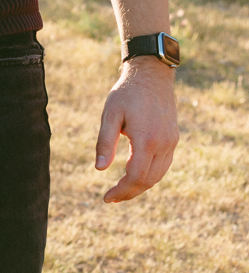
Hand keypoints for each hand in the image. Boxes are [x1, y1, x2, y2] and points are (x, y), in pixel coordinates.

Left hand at [94, 58, 178, 201]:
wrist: (152, 75)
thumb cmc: (126, 93)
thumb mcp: (110, 115)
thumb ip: (105, 142)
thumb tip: (99, 169)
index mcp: (147, 140)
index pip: (136, 177)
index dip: (121, 191)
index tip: (106, 197)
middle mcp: (163, 144)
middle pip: (148, 181)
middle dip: (129, 192)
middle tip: (111, 198)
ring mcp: (171, 142)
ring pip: (158, 175)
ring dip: (140, 186)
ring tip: (122, 191)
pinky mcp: (173, 138)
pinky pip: (164, 165)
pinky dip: (150, 175)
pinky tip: (136, 176)